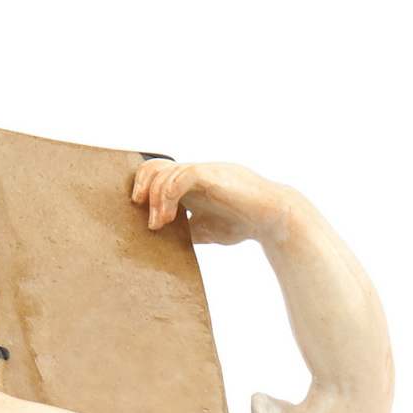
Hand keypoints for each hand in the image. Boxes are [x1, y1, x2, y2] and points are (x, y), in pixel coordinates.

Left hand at [131, 159, 294, 247]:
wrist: (270, 218)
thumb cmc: (242, 223)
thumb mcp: (204, 229)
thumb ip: (185, 230)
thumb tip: (163, 245)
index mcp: (191, 184)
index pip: (157, 175)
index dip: (144, 190)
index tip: (142, 216)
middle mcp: (193, 173)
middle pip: (154, 167)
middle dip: (142, 190)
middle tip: (144, 216)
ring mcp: (201, 172)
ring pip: (163, 173)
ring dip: (154, 200)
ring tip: (158, 224)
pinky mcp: (209, 175)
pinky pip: (180, 177)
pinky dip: (167, 196)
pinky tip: (168, 217)